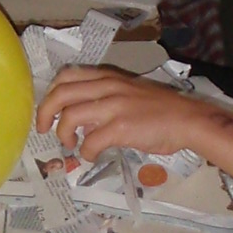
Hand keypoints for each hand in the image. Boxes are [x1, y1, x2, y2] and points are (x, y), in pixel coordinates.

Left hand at [39, 67, 232, 190]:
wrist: (188, 120)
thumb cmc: (161, 110)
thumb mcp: (129, 93)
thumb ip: (105, 99)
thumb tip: (84, 119)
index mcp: (108, 78)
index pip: (66, 76)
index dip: (50, 94)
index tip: (49, 110)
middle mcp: (107, 87)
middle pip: (60, 94)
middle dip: (44, 113)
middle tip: (45, 130)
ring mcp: (113, 106)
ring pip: (69, 117)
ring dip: (63, 135)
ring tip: (70, 145)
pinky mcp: (121, 127)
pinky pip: (90, 141)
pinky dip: (84, 152)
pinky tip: (90, 156)